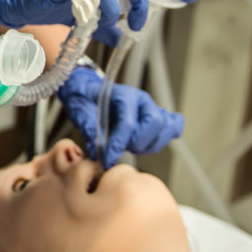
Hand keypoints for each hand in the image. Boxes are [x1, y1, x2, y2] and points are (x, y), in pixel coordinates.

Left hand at [58, 67, 184, 164]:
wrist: (86, 91)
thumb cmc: (83, 98)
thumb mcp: (79, 109)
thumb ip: (88, 127)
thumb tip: (97, 151)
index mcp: (122, 94)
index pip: (127, 122)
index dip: (118, 144)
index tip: (107, 159)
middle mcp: (141, 101)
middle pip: (155, 123)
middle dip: (138, 143)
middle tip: (122, 149)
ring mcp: (151, 109)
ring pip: (166, 128)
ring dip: (150, 144)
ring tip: (131, 147)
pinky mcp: (156, 118)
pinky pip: (173, 127)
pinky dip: (164, 138)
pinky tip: (147, 143)